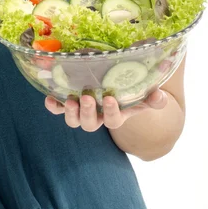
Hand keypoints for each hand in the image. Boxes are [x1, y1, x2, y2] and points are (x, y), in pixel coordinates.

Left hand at [45, 89, 168, 130]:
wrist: (111, 84)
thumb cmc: (127, 89)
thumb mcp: (141, 91)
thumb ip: (152, 96)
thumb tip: (159, 96)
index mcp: (115, 115)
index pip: (113, 120)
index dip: (111, 112)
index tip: (109, 99)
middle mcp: (96, 117)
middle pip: (90, 125)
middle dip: (88, 113)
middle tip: (86, 97)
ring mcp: (80, 111)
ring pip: (73, 121)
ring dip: (70, 112)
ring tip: (70, 100)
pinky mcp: (67, 103)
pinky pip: (57, 109)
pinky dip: (53, 106)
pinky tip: (49, 98)